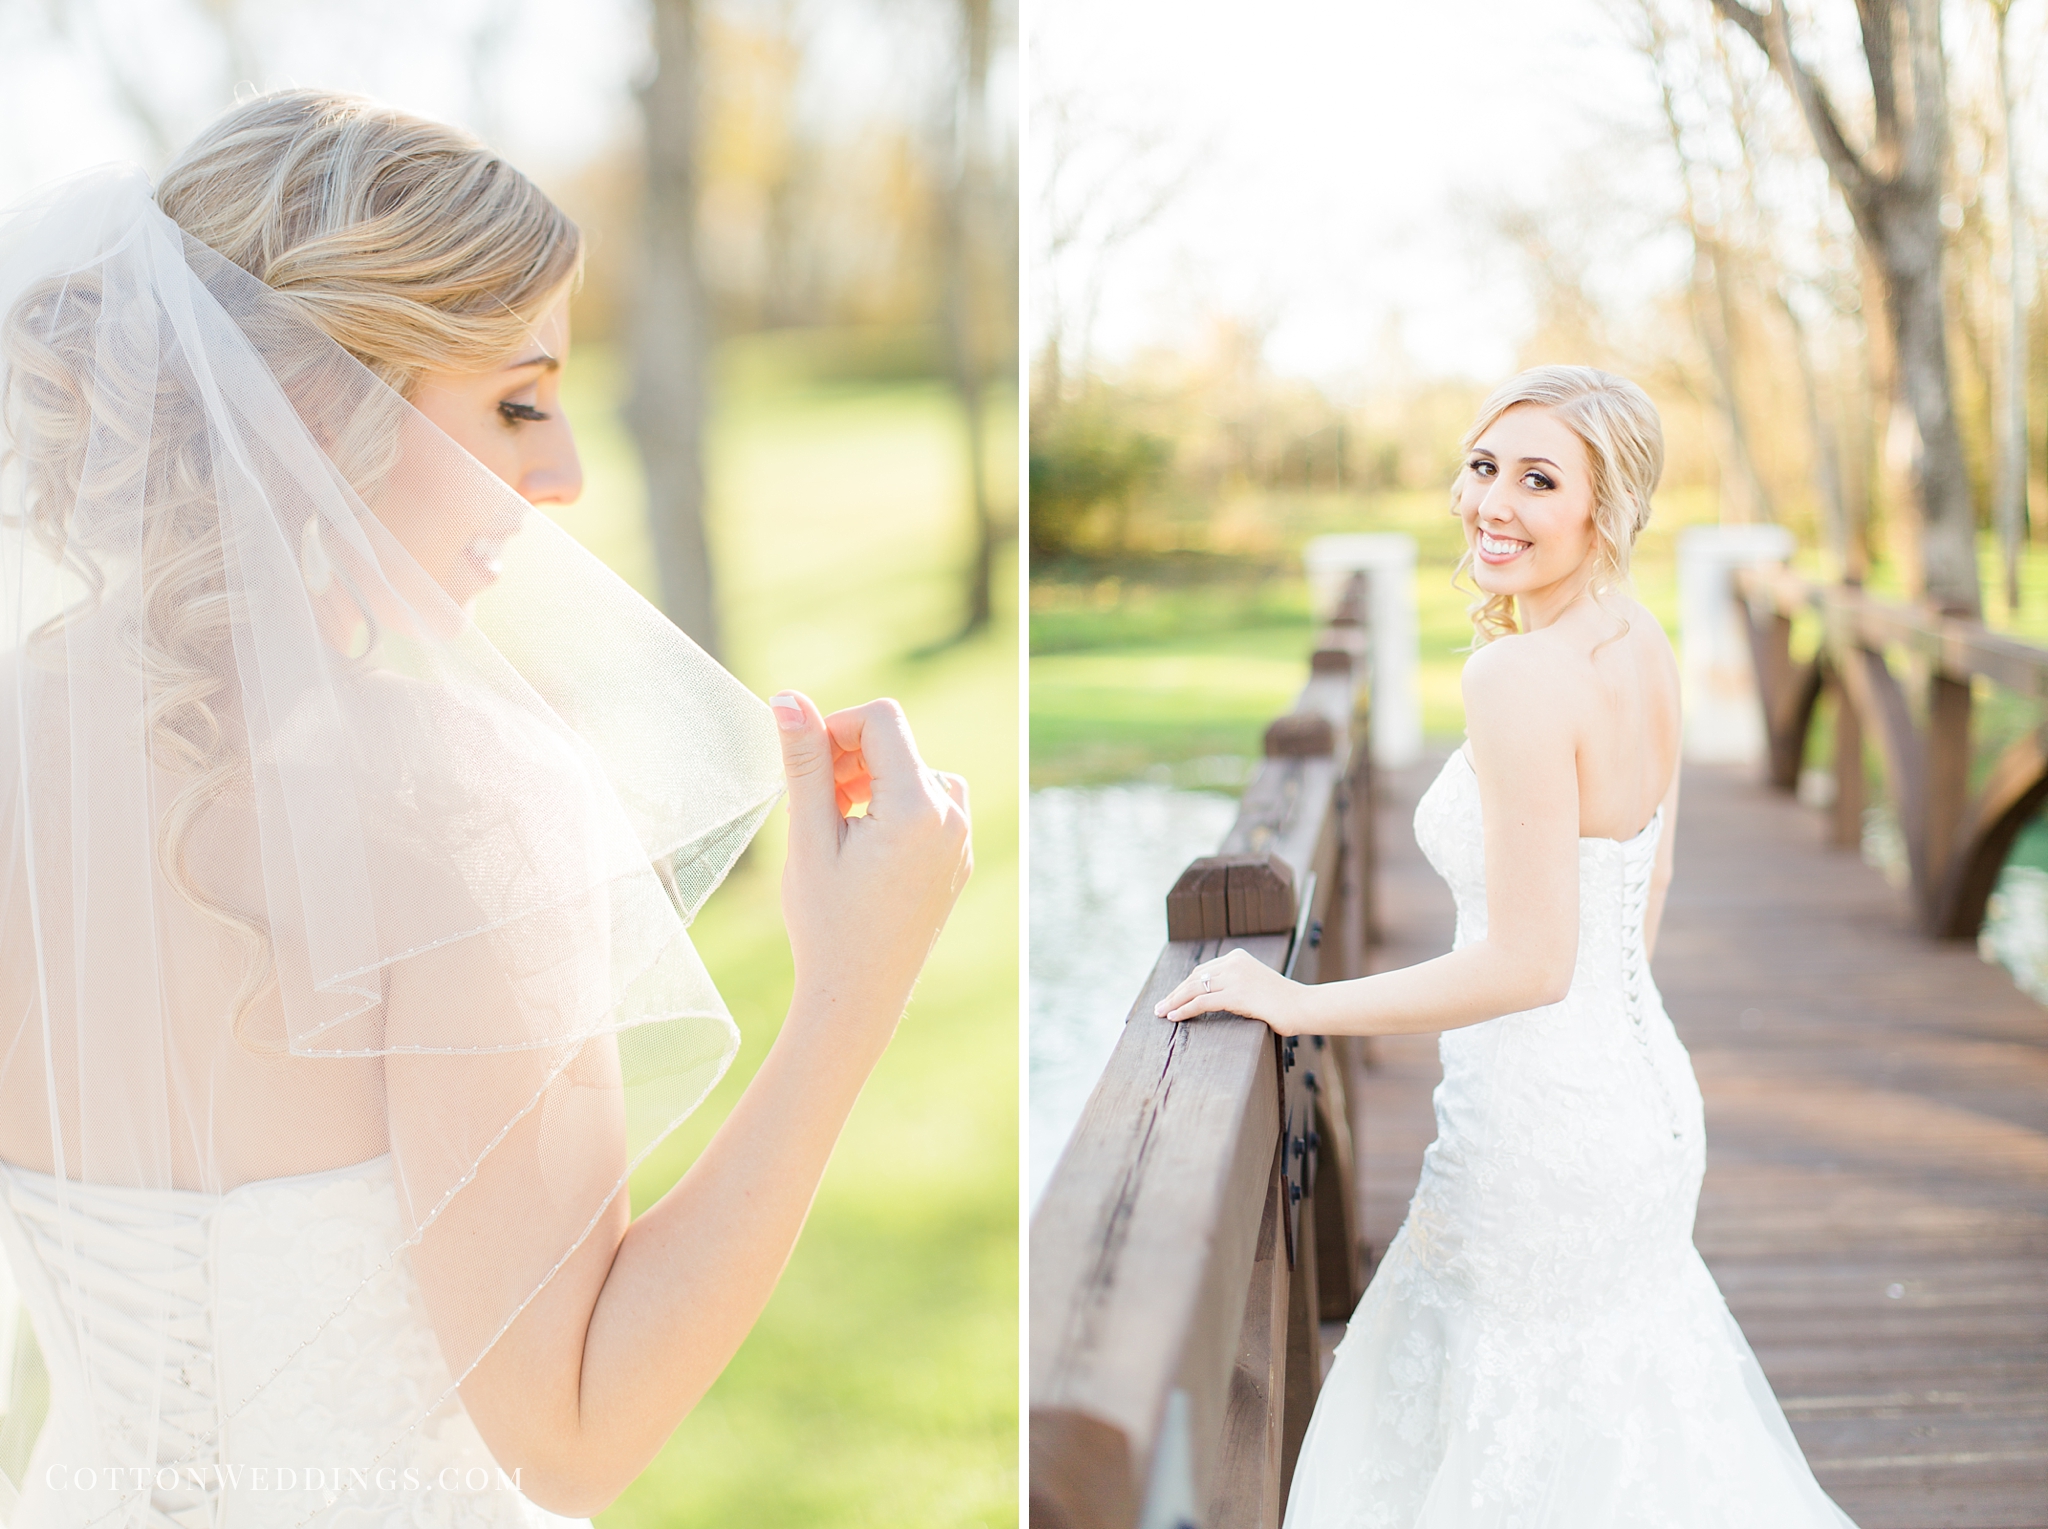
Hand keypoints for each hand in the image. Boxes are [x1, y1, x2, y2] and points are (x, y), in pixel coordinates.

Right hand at [769, 692, 971, 1050]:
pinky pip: (929, 803)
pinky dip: (893, 807)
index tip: (807, 768)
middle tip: (814, 808)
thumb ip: (804, 762)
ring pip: (913, 770)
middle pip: (897, 743)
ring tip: (836, 829)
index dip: (835, 729)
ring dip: (871, 782)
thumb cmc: (827, 922)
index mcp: (919, 806)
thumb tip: (787, 697)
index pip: (881, 718)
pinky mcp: (959, 855)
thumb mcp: (808, 836)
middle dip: (851, 759)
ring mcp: (962, 837)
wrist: (860, 997)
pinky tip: (863, 849)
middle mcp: (953, 815)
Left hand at [1154, 947, 1313, 1034]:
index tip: (1172, 997)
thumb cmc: (1282, 1002)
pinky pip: (1202, 1002)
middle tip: (1160, 1006)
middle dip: (1175, 993)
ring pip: (1194, 989)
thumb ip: (1235, 986)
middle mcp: (1234, 963)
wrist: (1304, 1006)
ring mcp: (1235, 977)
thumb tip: (1211, 998)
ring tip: (1161, 1013)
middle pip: (1195, 978)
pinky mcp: (1236, 994)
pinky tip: (1174, 1017)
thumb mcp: (1254, 985)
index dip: (1184, 985)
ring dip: (1174, 1002)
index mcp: (1238, 957)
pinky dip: (1184, 1010)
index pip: (1203, 971)